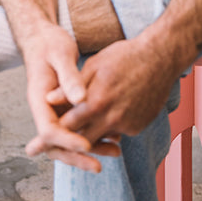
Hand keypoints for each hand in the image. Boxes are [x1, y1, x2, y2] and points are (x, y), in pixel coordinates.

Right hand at [21, 23, 121, 170]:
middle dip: (77, 156)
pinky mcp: (66, 109)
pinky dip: (93, 134)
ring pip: (69, 139)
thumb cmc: (50, 44)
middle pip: (56, 144)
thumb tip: (80, 99)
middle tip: (98, 166)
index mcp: (39, 98)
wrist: (42, 39)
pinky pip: (77, 128)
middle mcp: (45, 110)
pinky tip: (114, 136)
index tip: (86, 145)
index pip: (49, 130)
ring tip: (115, 151)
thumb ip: (68, 77)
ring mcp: (55, 111)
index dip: (68, 140)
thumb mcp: (60, 55)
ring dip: (90, 147)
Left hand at [55, 36, 180, 144]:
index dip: (53, 133)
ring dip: (90, 136)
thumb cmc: (124, 57)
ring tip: (81, 131)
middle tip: (56, 143)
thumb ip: (70, 85)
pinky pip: (117, 133)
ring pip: (101, 138)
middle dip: (68, 143)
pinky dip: (109, 127)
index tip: (41, 138)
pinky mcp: (138, 128)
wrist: (160, 58)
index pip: (67, 126)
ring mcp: (127, 126)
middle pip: (82, 140)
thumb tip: (48, 99)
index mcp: (96, 101)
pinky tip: (109, 114)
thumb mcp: (94, 65)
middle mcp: (111, 119)